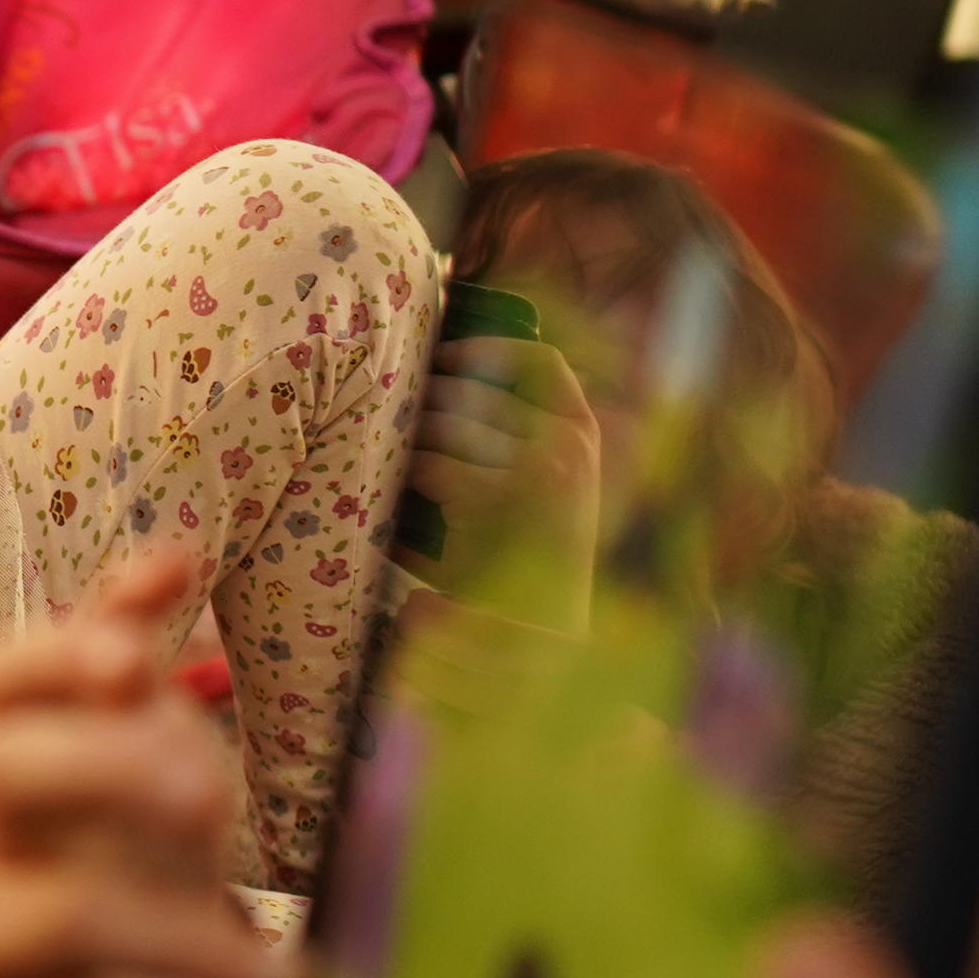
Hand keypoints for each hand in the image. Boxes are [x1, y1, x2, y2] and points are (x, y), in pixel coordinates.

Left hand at [0, 550, 301, 977]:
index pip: (70, 920)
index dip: (181, 948)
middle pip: (10, 773)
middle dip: (103, 775)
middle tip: (207, 808)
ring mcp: (34, 763)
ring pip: (17, 687)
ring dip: (76, 661)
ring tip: (138, 670)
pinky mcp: (77, 716)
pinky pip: (77, 639)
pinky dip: (119, 596)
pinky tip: (177, 563)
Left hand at [409, 330, 603, 630]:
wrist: (542, 630)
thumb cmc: (535, 557)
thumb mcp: (551, 487)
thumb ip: (523, 437)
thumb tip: (455, 375)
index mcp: (585, 433)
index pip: (542, 362)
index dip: (488, 347)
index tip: (447, 354)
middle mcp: (565, 445)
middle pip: (475, 391)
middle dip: (429, 399)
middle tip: (399, 411)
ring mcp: (531, 470)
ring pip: (443, 427)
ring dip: (411, 439)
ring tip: (393, 452)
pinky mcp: (488, 500)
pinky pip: (428, 466)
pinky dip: (405, 475)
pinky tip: (393, 491)